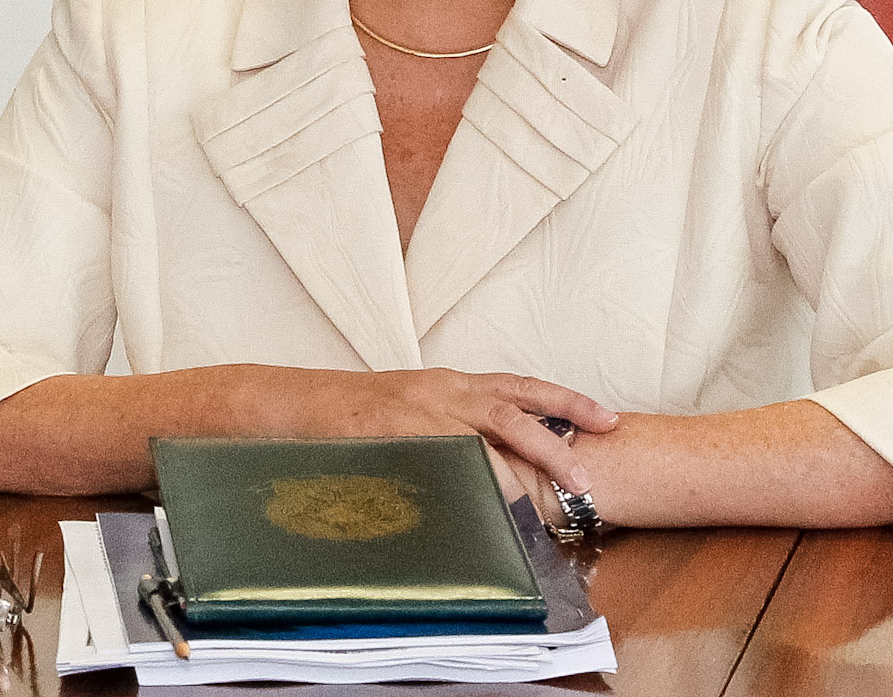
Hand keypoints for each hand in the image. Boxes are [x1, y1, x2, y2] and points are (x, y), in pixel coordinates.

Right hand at [233, 365, 614, 500]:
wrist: (288, 404)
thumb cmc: (350, 418)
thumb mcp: (409, 411)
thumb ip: (451, 432)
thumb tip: (498, 468)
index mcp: (446, 384)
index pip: (518, 387)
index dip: (564, 402)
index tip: (605, 419)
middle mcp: (437, 391)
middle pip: (512, 410)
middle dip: (558, 437)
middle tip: (592, 467)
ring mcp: (413, 413)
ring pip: (482, 436)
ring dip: (523, 468)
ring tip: (555, 496)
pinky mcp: (389, 435)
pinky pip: (438, 461)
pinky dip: (467, 484)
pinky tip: (488, 508)